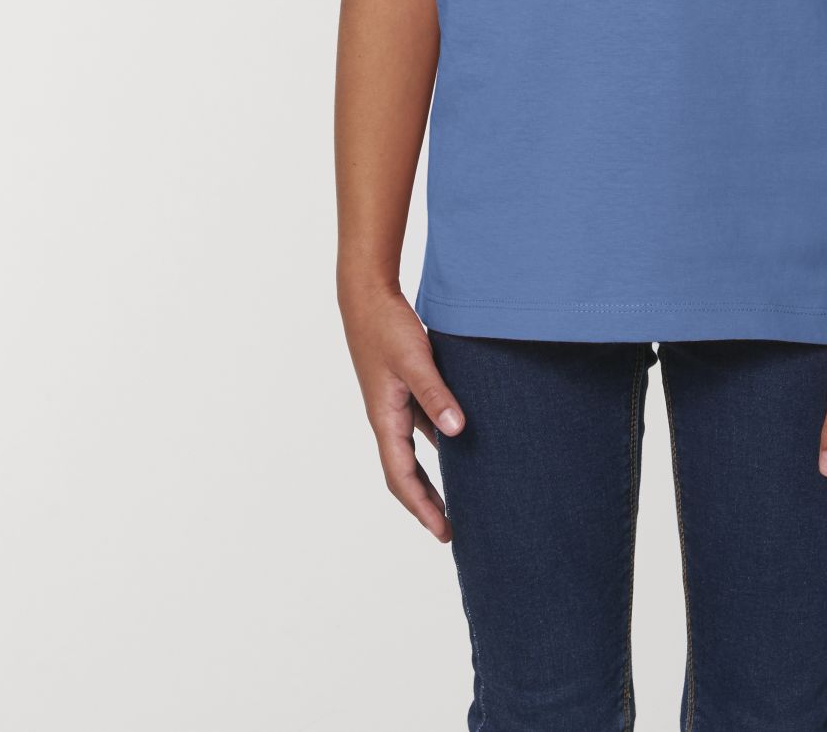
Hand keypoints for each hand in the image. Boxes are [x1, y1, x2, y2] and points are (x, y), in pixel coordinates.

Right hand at [338, 279, 465, 541]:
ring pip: (414, 450)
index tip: (444, 532)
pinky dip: (439, 441)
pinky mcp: (403, 387)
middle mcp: (387, 417)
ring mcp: (394, 403)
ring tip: (460, 494)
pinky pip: (421, 425)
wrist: (366, 295)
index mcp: (385, 418)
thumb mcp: (415, 360)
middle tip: (452, 528)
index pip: (402, 476)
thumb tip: (458, 432)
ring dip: (433, 475)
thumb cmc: (386, 326)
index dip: (422, 507)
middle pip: (405, 472)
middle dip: (426, 502)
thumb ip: (436, 395)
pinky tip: (460, 441)